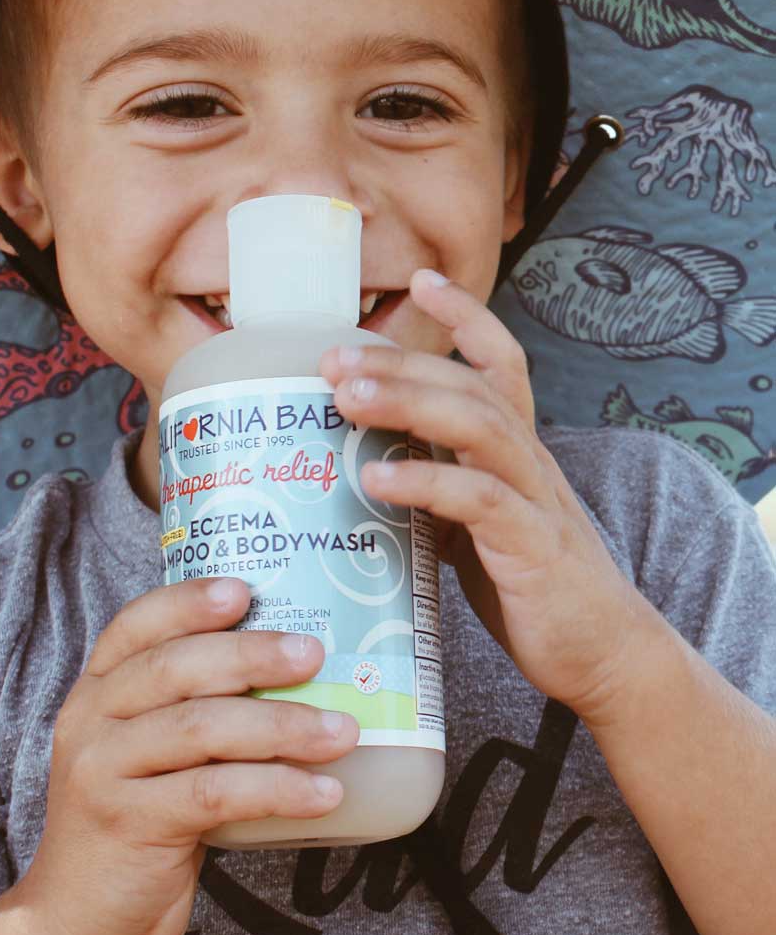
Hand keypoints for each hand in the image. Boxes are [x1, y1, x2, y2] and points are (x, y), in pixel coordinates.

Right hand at [13, 577, 358, 934]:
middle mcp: (90, 721)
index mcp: (97, 690)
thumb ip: (194, 710)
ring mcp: (102, 772)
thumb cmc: (138, 822)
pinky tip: (323, 793)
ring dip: (281, 725)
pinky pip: (212, 794)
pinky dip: (276, 788)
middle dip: (251, 655)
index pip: (135, 625)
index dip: (188, 601)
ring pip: (200, 728)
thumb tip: (300, 672)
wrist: (78, 921)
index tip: (244, 590)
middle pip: (175, 668)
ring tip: (342, 731)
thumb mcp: (149, 753)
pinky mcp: (127, 824)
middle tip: (314, 654)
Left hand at [319, 268, 651, 725]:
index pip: (501, 363)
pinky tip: (375, 478)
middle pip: (470, 385)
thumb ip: (441, 492)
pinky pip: (479, 499)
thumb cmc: (530, 587)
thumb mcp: (481, 527)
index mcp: (519, 451)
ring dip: (407, 403)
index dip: (468, 316)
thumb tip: (366, 476)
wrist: (602, 653)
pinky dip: (426, 481)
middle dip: (401, 363)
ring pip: (477, 425)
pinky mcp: (533, 546)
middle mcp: (531, 460)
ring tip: (345, 399)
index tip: (423, 281)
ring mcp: (536, 499)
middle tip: (332, 359)